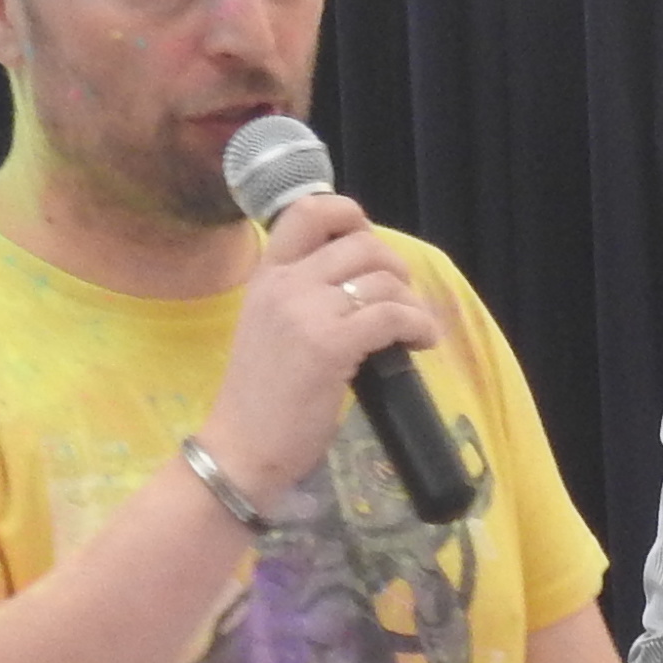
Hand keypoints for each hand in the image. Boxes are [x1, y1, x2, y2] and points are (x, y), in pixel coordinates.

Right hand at [194, 188, 435, 505]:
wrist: (240, 451)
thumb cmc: (258, 401)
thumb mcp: (268, 329)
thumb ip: (302, 297)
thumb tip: (361, 281)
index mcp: (265, 276)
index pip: (308, 210)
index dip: (349, 216)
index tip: (367, 249)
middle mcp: (284, 284)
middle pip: (361, 244)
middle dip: (394, 268)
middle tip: (399, 299)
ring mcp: (306, 312)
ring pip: (383, 280)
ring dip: (411, 302)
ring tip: (414, 329)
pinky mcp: (330, 345)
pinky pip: (393, 316)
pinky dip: (419, 325)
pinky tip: (422, 343)